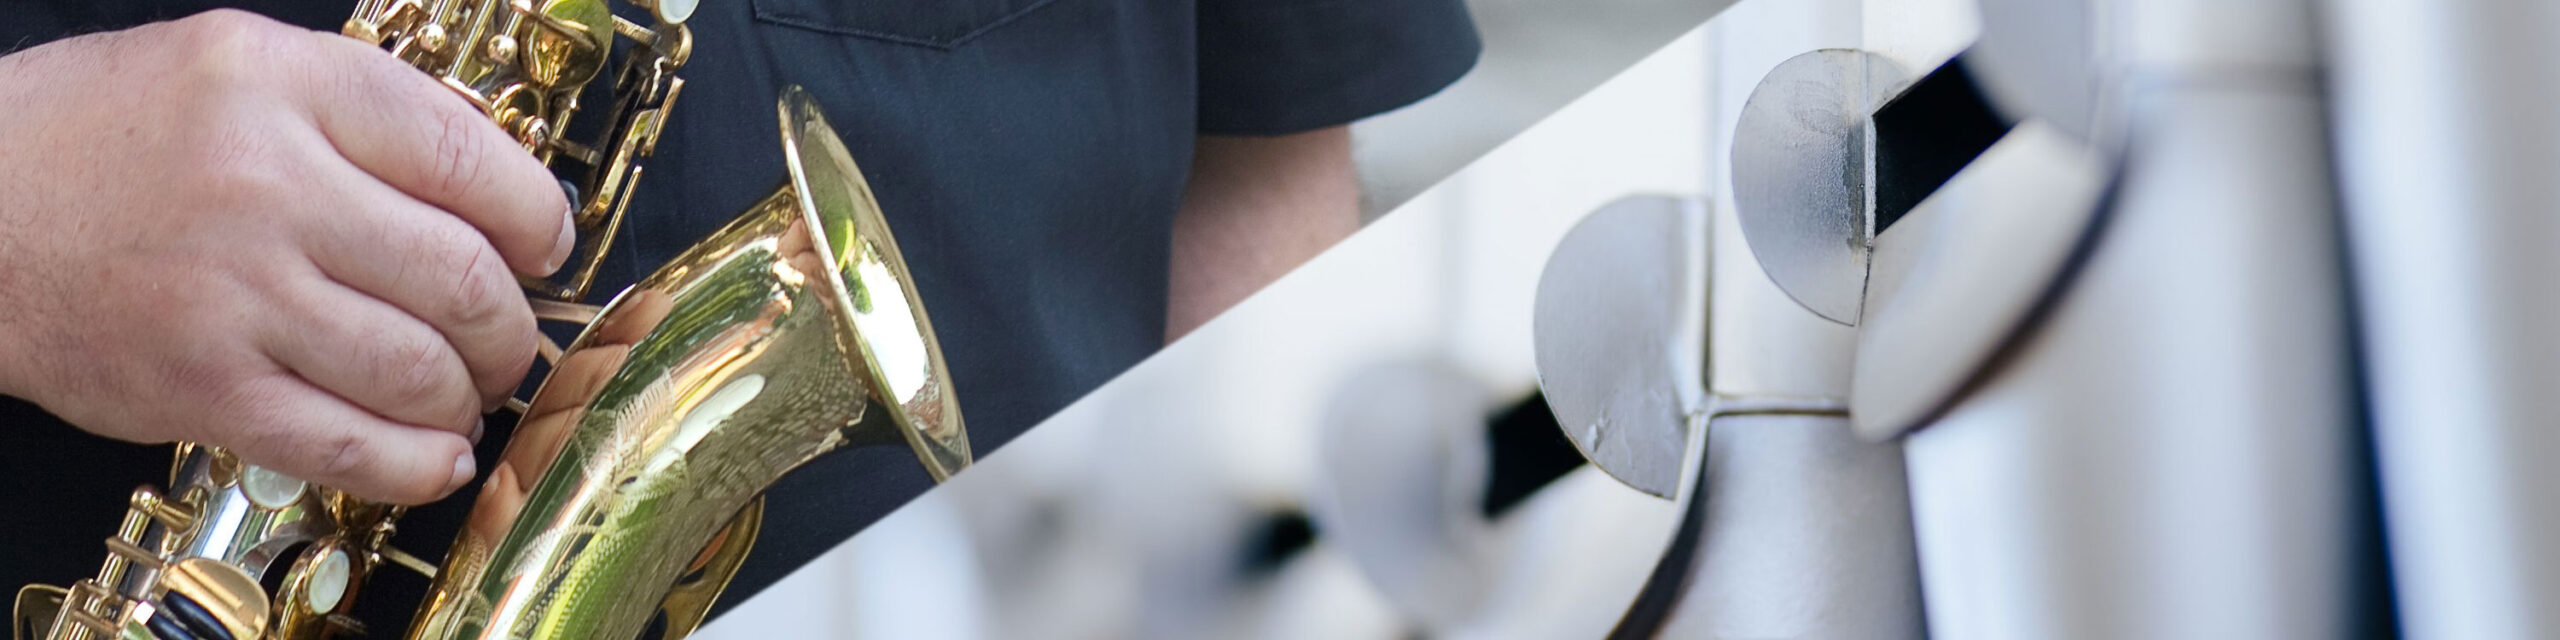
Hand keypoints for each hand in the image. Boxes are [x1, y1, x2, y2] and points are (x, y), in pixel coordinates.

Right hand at [0, 10, 572, 504]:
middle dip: (510, 323)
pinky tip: (436, 453)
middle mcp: (265, 187)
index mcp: (285, 89)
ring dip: (468, 395)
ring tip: (465, 389)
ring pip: (417, 369)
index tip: (543, 245)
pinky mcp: (203, 387)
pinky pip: (349, 445)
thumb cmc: (110, 136)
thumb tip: (499, 186)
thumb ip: (366, 110)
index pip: (466, 159)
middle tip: (505, 335)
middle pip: (459, 276)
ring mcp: (234, 295)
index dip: (534, 216)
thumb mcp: (241, 64)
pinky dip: (416, 462)